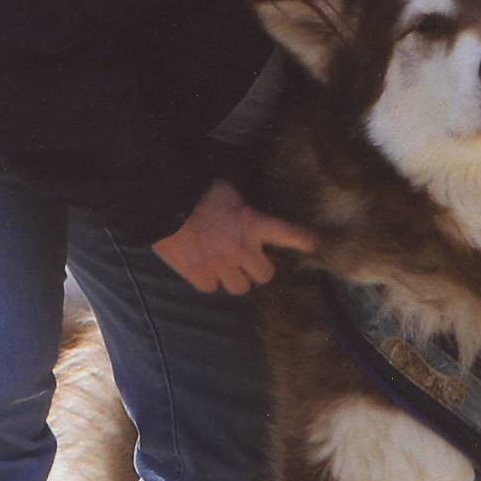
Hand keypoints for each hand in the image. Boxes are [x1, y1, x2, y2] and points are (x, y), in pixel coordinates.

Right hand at [152, 178, 317, 293]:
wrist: (163, 204)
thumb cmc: (196, 192)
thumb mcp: (229, 194)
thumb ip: (244, 211)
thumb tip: (247, 219)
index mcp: (252, 223)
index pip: (288, 234)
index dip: (306, 242)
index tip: (318, 246)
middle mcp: (241, 248)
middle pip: (265, 275)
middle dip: (258, 269)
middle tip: (248, 261)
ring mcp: (221, 264)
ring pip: (240, 288)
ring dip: (235, 279)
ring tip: (224, 267)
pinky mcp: (199, 275)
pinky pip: (212, 288)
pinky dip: (208, 280)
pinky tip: (202, 267)